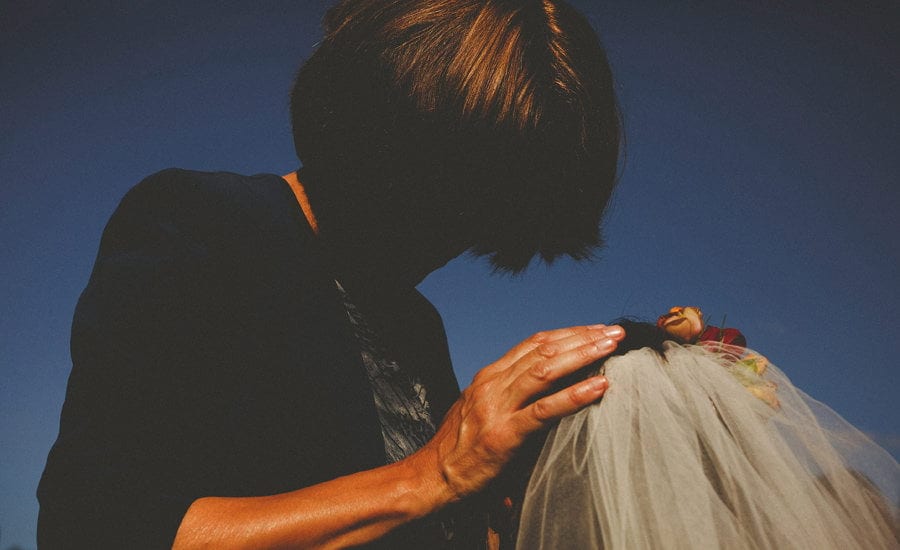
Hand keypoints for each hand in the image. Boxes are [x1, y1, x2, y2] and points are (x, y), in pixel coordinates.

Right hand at [416, 324, 623, 499]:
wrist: (431, 477)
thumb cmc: (459, 448)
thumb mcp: (480, 409)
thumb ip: (507, 394)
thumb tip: (544, 387)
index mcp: (489, 376)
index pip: (534, 343)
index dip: (568, 333)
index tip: (596, 329)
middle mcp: (492, 384)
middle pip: (544, 350)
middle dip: (582, 337)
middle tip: (615, 332)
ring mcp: (497, 407)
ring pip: (546, 371)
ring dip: (583, 355)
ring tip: (611, 348)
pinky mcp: (505, 435)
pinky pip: (545, 410)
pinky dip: (575, 395)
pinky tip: (599, 387)